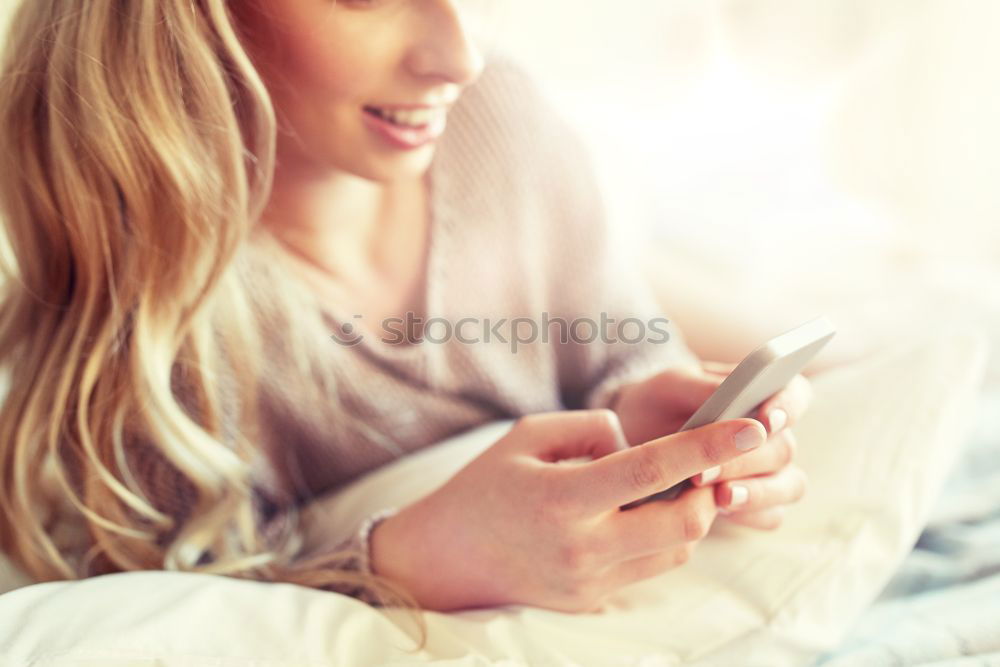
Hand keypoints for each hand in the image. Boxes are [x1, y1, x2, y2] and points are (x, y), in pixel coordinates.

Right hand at [369, 410, 768, 612]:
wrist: (445, 559)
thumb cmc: (485, 486)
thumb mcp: (527, 436)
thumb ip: (591, 429)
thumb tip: (638, 445)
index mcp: (565, 498)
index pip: (653, 469)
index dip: (709, 445)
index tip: (752, 425)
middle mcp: (583, 547)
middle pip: (685, 523)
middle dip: (711, 490)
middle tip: (707, 464)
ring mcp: (590, 582)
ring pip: (676, 549)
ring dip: (687, 516)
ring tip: (664, 489)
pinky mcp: (593, 601)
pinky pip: (650, 568)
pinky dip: (659, 538)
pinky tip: (636, 516)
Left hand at [610, 360, 812, 530]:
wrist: (632, 439)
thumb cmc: (656, 404)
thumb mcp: (669, 387)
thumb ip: (702, 388)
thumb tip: (734, 391)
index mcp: (760, 393)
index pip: (795, 394)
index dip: (788, 407)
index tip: (766, 420)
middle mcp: (771, 434)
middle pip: (784, 448)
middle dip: (747, 459)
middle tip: (707, 470)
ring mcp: (767, 471)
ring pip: (788, 486)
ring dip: (758, 493)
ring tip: (721, 498)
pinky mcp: (756, 504)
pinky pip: (770, 516)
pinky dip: (750, 515)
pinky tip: (720, 514)